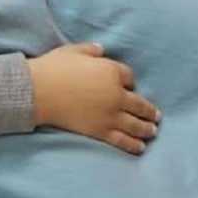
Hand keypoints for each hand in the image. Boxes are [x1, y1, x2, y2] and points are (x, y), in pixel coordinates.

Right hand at [27, 43, 159, 154]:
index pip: (129, 77)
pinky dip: (133, 144)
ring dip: (147, 129)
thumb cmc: (56, 67)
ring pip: (135, 124)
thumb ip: (91, 50)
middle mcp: (116, 94)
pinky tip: (140, 147)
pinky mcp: (101, 131)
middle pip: (139, 103)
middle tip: (157, 116)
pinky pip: (122, 139)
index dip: (129, 81)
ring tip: (153, 132)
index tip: (129, 85)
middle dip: (149, 111)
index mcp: (111, 71)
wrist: (41, 91)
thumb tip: (101, 50)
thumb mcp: (74, 50)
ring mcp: (110, 115)